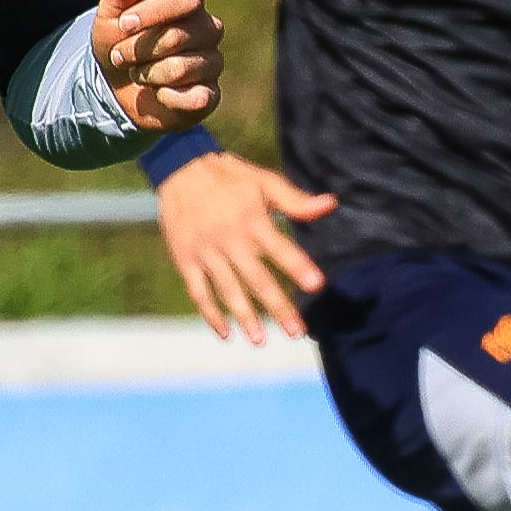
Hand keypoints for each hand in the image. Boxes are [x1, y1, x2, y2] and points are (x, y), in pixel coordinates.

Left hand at [89, 0, 220, 137]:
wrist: (116, 86)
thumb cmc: (119, 40)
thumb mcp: (114, 10)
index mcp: (188, 2)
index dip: (152, 13)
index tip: (123, 25)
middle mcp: (207, 28)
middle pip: (178, 36)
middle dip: (138, 50)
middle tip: (122, 55)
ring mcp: (212, 62)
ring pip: (182, 68)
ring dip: (147, 74)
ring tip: (139, 73)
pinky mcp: (209, 95)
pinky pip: (195, 98)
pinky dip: (167, 97)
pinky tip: (158, 93)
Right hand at [154, 148, 338, 344]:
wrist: (180, 169)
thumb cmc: (229, 177)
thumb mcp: (264, 181)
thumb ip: (296, 200)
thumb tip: (331, 205)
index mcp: (251, 220)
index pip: (279, 248)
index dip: (298, 266)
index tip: (316, 285)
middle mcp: (229, 239)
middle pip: (256, 279)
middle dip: (278, 306)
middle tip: (297, 332)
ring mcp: (206, 252)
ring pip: (227, 290)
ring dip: (245, 317)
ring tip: (261, 341)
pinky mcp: (186, 260)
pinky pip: (198, 292)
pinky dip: (210, 314)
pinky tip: (225, 333)